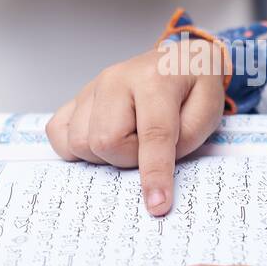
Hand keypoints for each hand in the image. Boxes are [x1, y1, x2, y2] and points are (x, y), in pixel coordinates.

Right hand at [46, 39, 226, 214]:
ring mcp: (92, 87)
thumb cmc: (193, 86)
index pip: (153, 135)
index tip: (157, 205)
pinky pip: (58, 132)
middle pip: (106, 141)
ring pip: (80, 142)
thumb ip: (185, 141)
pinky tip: (99, 142)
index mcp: (156, 80)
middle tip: (149, 147)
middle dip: (130, 158)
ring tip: (129, 140)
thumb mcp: (208, 110)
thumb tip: (151, 173)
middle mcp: (116, 79)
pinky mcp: (77, 98)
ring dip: (106, 155)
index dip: (155, 174)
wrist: (177, 60)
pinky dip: (76, 147)